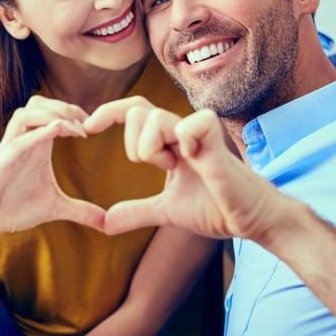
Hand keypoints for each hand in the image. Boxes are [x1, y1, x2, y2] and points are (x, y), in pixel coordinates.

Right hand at [0, 96, 104, 238]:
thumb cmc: (12, 208)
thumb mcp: (55, 208)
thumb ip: (81, 210)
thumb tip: (107, 223)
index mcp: (35, 144)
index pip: (52, 111)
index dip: (74, 111)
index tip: (95, 127)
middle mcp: (22, 140)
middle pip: (39, 103)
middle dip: (65, 107)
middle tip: (87, 123)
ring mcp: (10, 148)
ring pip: (27, 112)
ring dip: (52, 114)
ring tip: (75, 128)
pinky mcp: (1, 161)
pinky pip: (19, 138)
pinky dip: (39, 132)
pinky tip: (59, 133)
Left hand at [83, 97, 291, 240]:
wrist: (250, 220)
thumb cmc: (215, 208)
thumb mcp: (166, 211)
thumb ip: (137, 211)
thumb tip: (105, 224)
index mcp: (169, 140)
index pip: (133, 111)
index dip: (107, 113)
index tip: (86, 129)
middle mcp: (181, 130)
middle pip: (135, 111)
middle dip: (134, 146)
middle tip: (160, 168)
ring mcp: (197, 131)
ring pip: (153, 118)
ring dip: (153, 150)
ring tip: (177, 167)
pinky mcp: (214, 138)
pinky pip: (187, 124)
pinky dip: (182, 143)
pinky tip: (193, 161)